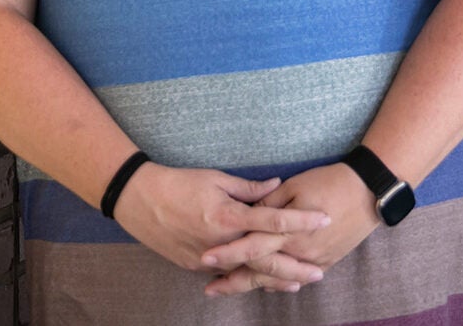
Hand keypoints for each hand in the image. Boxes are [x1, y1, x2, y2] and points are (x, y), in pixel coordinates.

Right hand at [111, 163, 332, 285]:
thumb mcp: (215, 178)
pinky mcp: (195, 265)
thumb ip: (249, 188)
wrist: (139, 200)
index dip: (301, 220)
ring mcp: (208, 258)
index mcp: (229, 215)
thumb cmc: (178, 183)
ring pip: (247, 273)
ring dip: (273, 279)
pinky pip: (227, 273)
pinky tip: (262, 281)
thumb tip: (277, 186)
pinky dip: (246, 277)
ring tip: (296, 283)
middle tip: (319, 272)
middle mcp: (222, 241)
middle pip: (266, 260)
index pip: (274, 220)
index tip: (324, 219)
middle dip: (295, 268)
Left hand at [200, 163, 380, 295]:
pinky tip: (264, 286)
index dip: (228, 253)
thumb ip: (268, 201)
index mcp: (288, 230)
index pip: (251, 245)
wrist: (368, 191)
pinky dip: (278, 283)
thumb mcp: (295, 185)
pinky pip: (296, 278)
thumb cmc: (330, 182)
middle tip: (210, 289)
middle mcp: (299, 250)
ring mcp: (314, 259)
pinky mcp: (325, 260)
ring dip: (253, 285)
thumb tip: (247, 211)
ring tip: (229, 290)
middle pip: (261, 271)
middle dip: (234, 280)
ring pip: (278, 279)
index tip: (205, 258)